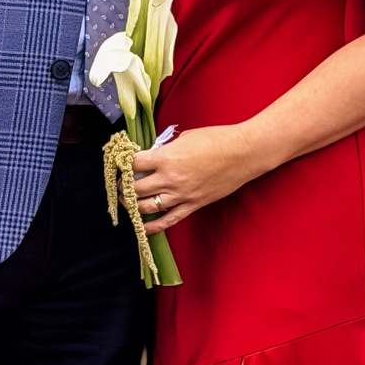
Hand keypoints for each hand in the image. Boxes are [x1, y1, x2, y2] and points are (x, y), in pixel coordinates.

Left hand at [132, 126, 258, 232]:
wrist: (243, 152)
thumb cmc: (216, 139)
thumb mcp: (185, 137)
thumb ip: (166, 148)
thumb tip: (154, 155)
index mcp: (166, 157)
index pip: (134, 164)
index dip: (125, 164)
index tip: (123, 164)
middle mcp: (170, 178)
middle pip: (135, 188)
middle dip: (124, 187)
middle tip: (121, 185)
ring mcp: (181, 194)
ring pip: (147, 206)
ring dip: (133, 205)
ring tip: (128, 202)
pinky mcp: (193, 205)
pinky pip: (168, 220)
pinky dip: (153, 226)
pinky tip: (142, 227)